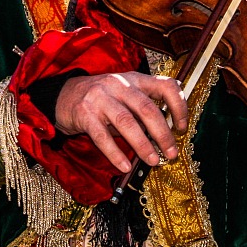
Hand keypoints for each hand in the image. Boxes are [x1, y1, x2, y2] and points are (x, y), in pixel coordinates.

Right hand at [55, 72, 188, 173]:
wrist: (64, 95)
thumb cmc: (102, 99)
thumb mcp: (125, 95)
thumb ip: (143, 108)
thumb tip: (166, 134)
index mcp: (135, 79)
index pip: (165, 86)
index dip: (179, 106)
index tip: (182, 127)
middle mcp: (119, 85)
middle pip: (147, 108)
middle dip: (163, 134)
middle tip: (171, 153)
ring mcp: (101, 98)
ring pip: (127, 122)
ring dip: (143, 144)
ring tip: (154, 161)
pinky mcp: (85, 114)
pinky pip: (103, 136)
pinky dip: (115, 153)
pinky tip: (125, 166)